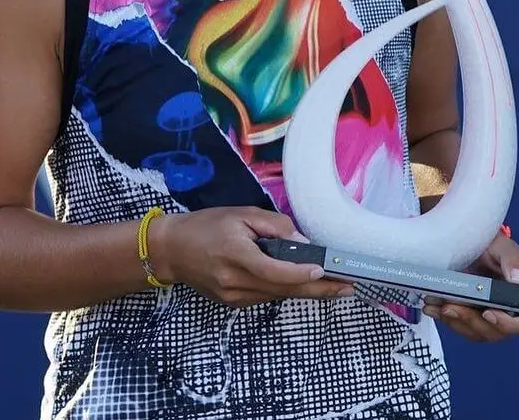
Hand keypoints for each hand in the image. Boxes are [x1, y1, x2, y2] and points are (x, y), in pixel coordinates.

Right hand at [147, 206, 354, 307]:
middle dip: (318, 289)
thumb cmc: (207, 225)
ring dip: (305, 290)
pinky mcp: (232, 304)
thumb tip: (303, 242)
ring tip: (333, 284)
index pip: (274, 271)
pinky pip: (266, 297)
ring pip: (277, 296)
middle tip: (347, 286)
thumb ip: (274, 226)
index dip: (301, 273)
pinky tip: (301, 282)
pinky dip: (285, 289)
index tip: (325, 270)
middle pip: (283, 290)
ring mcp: (234, 298)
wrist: (172, 250)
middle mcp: (236, 283)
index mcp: (236, 256)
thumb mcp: (241, 214)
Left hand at [423, 234, 518, 341]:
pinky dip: (446, 319)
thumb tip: (518, 282)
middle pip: (498, 331)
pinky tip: (432, 308)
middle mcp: (512, 311)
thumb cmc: (493, 244)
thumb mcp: (504, 247)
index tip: (488, 314)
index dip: (510, 324)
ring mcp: (493, 316)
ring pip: (477, 332)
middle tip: (450, 307)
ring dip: (455, 321)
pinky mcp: (474, 316)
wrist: (471, 242)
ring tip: (435, 306)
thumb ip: (513, 261)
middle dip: (472, 321)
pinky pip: (462, 326)